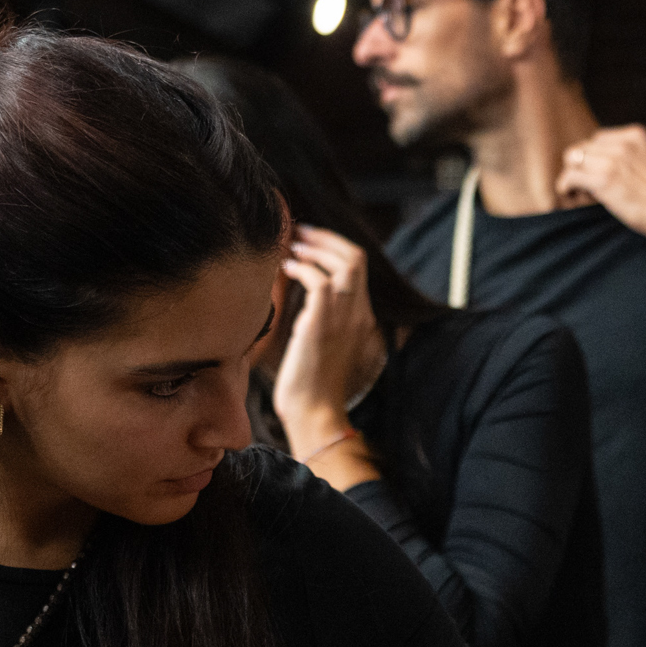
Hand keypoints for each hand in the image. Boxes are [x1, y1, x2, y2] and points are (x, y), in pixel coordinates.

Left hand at [273, 225, 387, 453]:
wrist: (313, 413)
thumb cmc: (310, 386)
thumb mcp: (320, 344)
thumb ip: (318, 318)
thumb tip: (297, 294)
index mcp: (360, 319)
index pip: (357, 269)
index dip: (334, 248)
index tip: (309, 242)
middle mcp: (358, 314)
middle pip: (356, 258)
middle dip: (326, 238)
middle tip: (299, 233)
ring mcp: (344, 318)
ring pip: (345, 263)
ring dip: (315, 247)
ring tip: (291, 246)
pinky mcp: (323, 323)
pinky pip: (319, 280)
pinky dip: (302, 267)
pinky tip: (285, 269)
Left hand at [555, 125, 645, 246]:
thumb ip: (635, 155)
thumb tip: (613, 164)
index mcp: (636, 135)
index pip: (600, 138)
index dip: (595, 156)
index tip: (598, 171)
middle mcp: (623, 143)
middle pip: (585, 146)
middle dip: (583, 164)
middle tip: (588, 183)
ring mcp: (612, 160)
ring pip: (573, 158)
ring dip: (573, 174)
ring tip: (580, 189)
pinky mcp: (603, 180)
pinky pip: (570, 176)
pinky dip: (566, 185)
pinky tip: (570, 193)